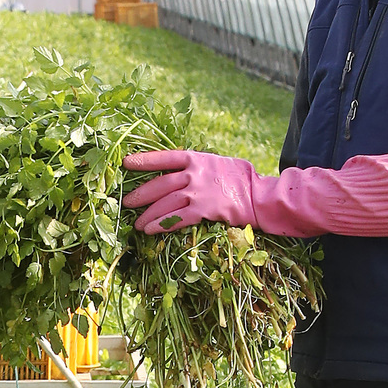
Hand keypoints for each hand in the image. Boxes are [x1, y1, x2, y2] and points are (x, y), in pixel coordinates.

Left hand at [122, 148, 258, 232]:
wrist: (260, 195)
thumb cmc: (240, 178)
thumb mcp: (217, 163)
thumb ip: (197, 166)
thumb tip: (179, 171)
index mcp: (196, 158)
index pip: (164, 157)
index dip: (144, 160)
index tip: (127, 163)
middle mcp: (194, 174)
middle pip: (160, 184)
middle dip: (141, 195)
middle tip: (127, 202)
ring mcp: (198, 192)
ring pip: (165, 204)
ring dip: (148, 215)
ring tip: (137, 224)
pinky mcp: (204, 210)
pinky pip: (176, 218)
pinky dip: (161, 225)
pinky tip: (150, 230)